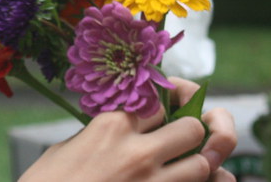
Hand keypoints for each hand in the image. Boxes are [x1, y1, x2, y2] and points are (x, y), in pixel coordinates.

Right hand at [19, 78, 236, 181]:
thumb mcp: (67, 148)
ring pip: (203, 166)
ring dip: (196, 167)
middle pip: (192, 129)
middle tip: (179, 143)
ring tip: (181, 170)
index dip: (167, 105)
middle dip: (191, 134)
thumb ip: (100, 133)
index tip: (165, 112)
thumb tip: (123, 129)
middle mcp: (137, 152)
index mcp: (110, 126)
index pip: (159, 101)